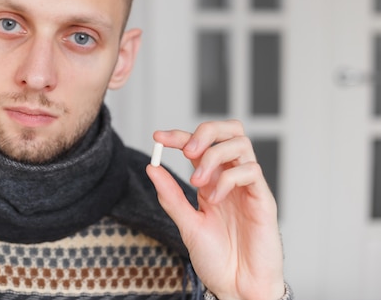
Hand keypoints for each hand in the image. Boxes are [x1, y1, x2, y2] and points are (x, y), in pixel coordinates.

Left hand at [146, 120, 284, 299]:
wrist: (237, 288)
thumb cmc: (216, 259)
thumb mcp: (186, 224)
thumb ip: (171, 196)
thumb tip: (152, 167)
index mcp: (212, 181)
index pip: (198, 145)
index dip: (178, 136)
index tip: (158, 137)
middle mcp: (231, 178)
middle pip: (229, 131)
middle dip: (205, 131)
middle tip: (187, 150)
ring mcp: (248, 187)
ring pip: (241, 144)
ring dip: (214, 156)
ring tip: (198, 183)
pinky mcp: (263, 200)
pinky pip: (251, 172)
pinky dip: (228, 179)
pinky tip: (215, 199)